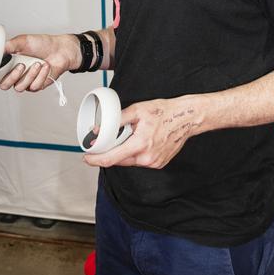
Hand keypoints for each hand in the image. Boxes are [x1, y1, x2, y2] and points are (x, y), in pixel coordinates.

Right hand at [0, 32, 79, 92]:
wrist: (60, 49)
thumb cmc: (41, 44)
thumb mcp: (23, 41)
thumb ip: (9, 46)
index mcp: (7, 63)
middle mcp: (14, 74)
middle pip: (3, 85)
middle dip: (11, 77)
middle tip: (20, 65)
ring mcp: (25, 81)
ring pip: (19, 87)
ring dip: (29, 75)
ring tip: (37, 63)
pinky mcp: (36, 86)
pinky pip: (34, 86)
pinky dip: (40, 75)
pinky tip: (45, 66)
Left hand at [84, 96, 198, 168]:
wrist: (187, 118)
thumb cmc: (164, 112)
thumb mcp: (137, 110)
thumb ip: (116, 121)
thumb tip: (99, 129)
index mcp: (139, 145)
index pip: (111, 159)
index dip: (95, 160)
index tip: (87, 158)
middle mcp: (147, 158)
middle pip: (119, 160)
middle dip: (111, 152)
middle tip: (109, 140)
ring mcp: (154, 162)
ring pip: (130, 161)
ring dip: (125, 152)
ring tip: (132, 136)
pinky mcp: (159, 163)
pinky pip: (140, 161)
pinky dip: (136, 153)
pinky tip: (143, 140)